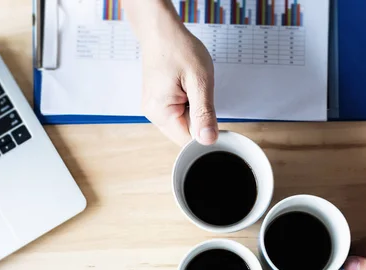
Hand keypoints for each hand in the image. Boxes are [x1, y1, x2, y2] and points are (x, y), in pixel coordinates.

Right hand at [124, 0, 217, 145]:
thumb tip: (209, 140)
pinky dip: (187, 105)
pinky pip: (177, 114)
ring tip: (191, 88)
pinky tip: (186, 89)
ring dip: (194, 111)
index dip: (206, 133)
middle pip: (185, 135)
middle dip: (199, 120)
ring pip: (182, 124)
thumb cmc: (179, 49)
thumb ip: (204, 113)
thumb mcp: (199, 81)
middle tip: (200, 94)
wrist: (161, 31)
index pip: (189, 142)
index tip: (212, 113)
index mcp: (161, 112)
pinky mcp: (157, 103)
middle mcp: (153, 115)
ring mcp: (154, 109)